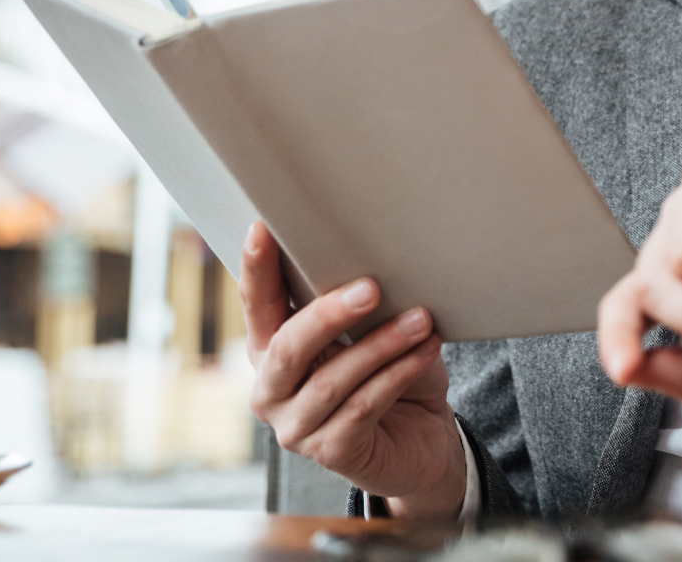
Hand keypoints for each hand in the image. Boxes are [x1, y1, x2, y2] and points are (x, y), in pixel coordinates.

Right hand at [240, 222, 466, 517]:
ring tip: (420, 320)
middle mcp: (271, 390)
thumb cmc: (390, 374)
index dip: (256, 268)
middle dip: (330, 314)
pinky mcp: (331, 453)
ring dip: (382, 345)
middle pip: (288, 347)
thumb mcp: (370, 332)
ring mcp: (296, 427)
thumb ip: (356, 305)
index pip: (257, 304)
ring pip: (334, 380)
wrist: (421, 439)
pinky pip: (363, 408)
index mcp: (270, 350)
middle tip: (371, 287)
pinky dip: (398, 375)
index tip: (262, 228)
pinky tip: (425, 352)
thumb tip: (373, 260)